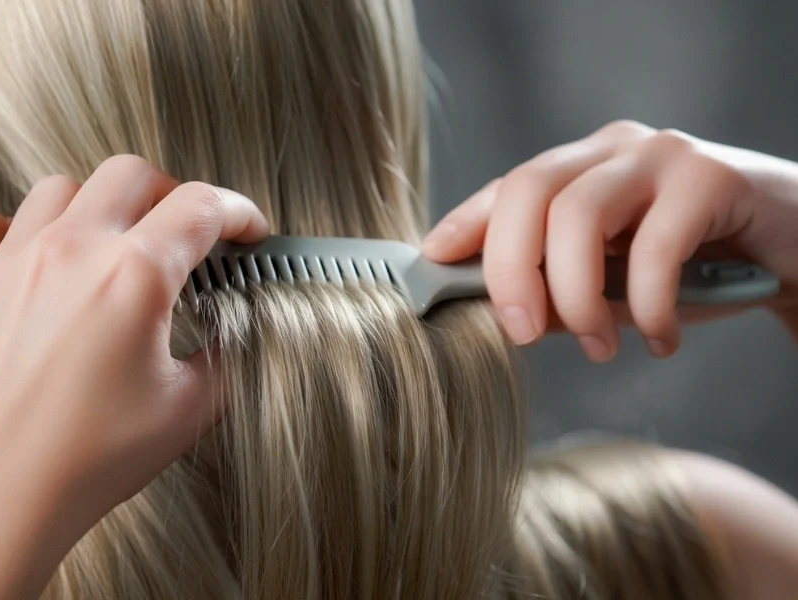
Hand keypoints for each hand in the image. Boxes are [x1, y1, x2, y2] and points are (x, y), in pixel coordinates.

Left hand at [0, 156, 267, 599]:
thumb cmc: (89, 463)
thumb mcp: (187, 412)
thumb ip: (223, 354)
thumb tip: (228, 325)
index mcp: (134, 276)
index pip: (203, 206)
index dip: (239, 212)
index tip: (248, 230)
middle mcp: (70, 250)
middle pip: (132, 174)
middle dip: (169, 196)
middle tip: (182, 236)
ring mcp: (9, 261)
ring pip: (59, 188)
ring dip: (94, 209)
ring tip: (106, 250)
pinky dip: (10, 231)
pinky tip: (29, 262)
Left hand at [422, 121, 797, 360]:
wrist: (795, 252)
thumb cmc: (694, 269)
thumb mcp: (613, 285)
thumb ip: (559, 290)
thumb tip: (500, 313)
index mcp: (578, 168)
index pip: (505, 188)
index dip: (464, 224)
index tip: (431, 264)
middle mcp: (612, 151)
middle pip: (528, 190)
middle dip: (509, 268)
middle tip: (523, 332)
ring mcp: (660, 157)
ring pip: (579, 213)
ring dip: (576, 294)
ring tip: (598, 346)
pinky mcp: (711, 177)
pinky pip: (653, 246)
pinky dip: (647, 306)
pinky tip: (660, 339)